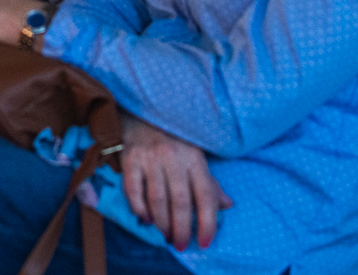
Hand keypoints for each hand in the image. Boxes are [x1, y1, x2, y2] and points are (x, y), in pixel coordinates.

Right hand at [120, 113, 231, 251]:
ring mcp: (150, 158)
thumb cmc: (175, 140)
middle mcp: (173, 157)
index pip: (205, 196)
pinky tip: (145, 218)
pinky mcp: (130, 158)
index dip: (207, 223)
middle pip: (180, 201)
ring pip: (157, 199)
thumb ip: (209, 182)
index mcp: (195, 159)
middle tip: (181, 244)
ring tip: (165, 235)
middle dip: (182, 228)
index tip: (205, 242)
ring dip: (162, 222)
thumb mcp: (196, 157)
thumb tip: (227, 205)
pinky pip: (133, 189)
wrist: (143, 113)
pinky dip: (139, 207)